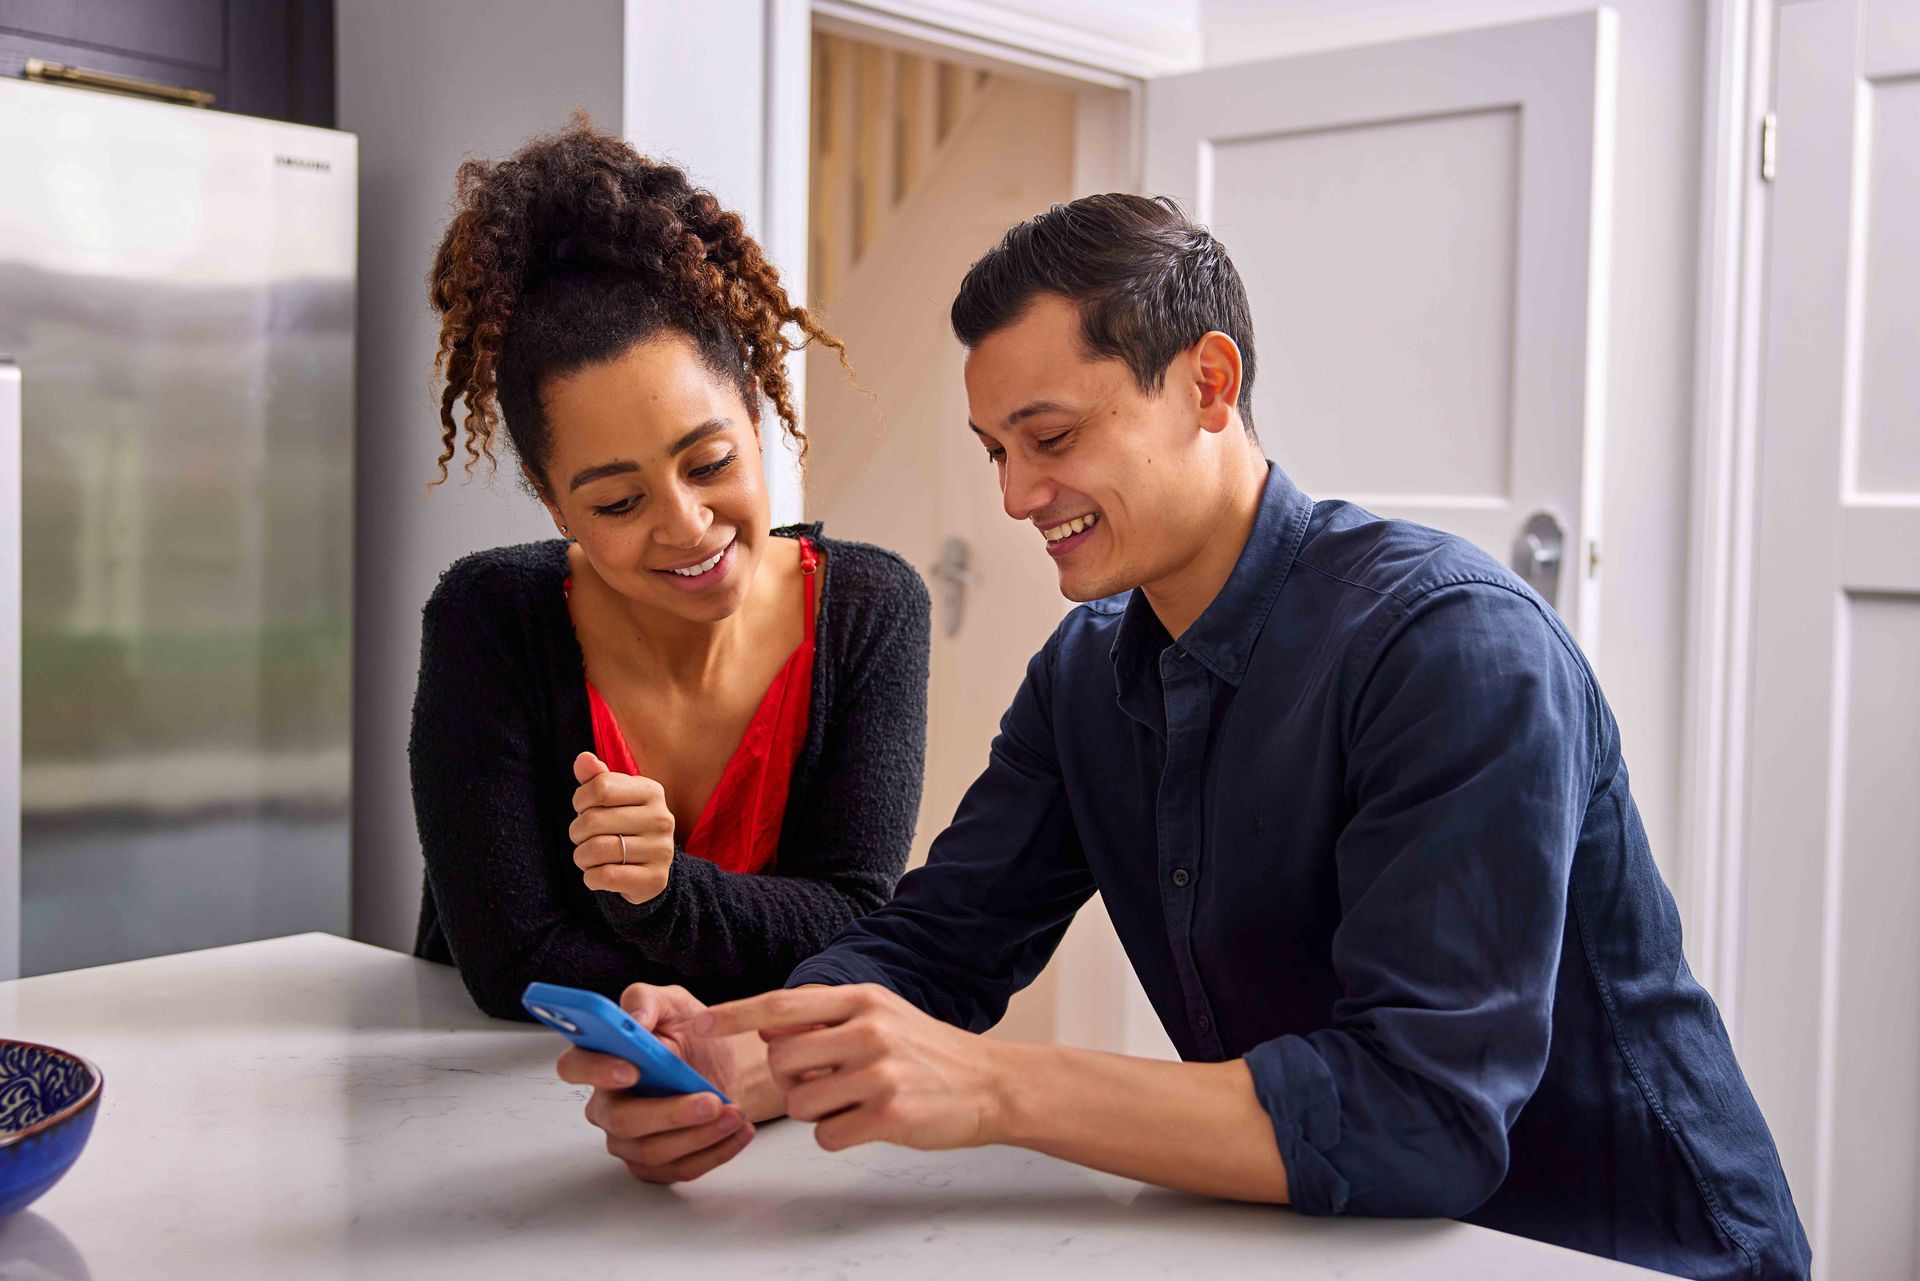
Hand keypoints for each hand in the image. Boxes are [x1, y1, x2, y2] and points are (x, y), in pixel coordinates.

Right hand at [556, 983, 760, 1182]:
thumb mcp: (675, 1003)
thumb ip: (648, 1000)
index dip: (597, 1070)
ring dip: (699, 1135)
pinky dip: (714, 1152)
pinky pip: (678, 1169)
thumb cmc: (691, 1035)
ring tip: (734, 1113)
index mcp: (601, 1059)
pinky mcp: (652, 1165)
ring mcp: (627, 1139)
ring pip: (652, 1151)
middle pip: (621, 1120)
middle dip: (669, 1114)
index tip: (632, 1069)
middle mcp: (607, 1104)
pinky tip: (737, 1132)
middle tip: (710, 1101)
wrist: (723, 1067)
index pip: (574, 1067)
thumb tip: (634, 1019)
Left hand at [570, 752, 673, 903]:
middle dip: (576, 832)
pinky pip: (606, 876)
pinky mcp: (655, 879)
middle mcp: (662, 818)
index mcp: (652, 791)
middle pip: (594, 820)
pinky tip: (597, 874)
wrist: (649, 869)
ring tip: (587, 857)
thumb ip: (595, 778)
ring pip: (598, 850)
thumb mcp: (612, 799)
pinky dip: (591, 877)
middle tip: (581, 838)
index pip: (600, 787)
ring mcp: (662, 850)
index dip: (580, 799)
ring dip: (581, 856)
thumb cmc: (624, 826)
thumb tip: (583, 759)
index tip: (583, 809)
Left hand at [698, 984, 1007, 1152]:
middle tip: (823, 1082)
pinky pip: (827, 1136)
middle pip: (781, 1060)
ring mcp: (879, 1072)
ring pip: (800, 1103)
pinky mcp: (889, 1114)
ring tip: (852, 1101)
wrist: (989, 1084)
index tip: (698, 1026)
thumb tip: (770, 1026)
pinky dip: (838, 1135)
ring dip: (815, 1111)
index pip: (781, 1004)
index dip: (734, 1015)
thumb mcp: (881, 1015)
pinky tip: (867, 1122)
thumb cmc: (927, 1052)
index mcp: (861, 999)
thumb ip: (827, 1018)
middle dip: (789, 1079)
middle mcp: (868, 1030)